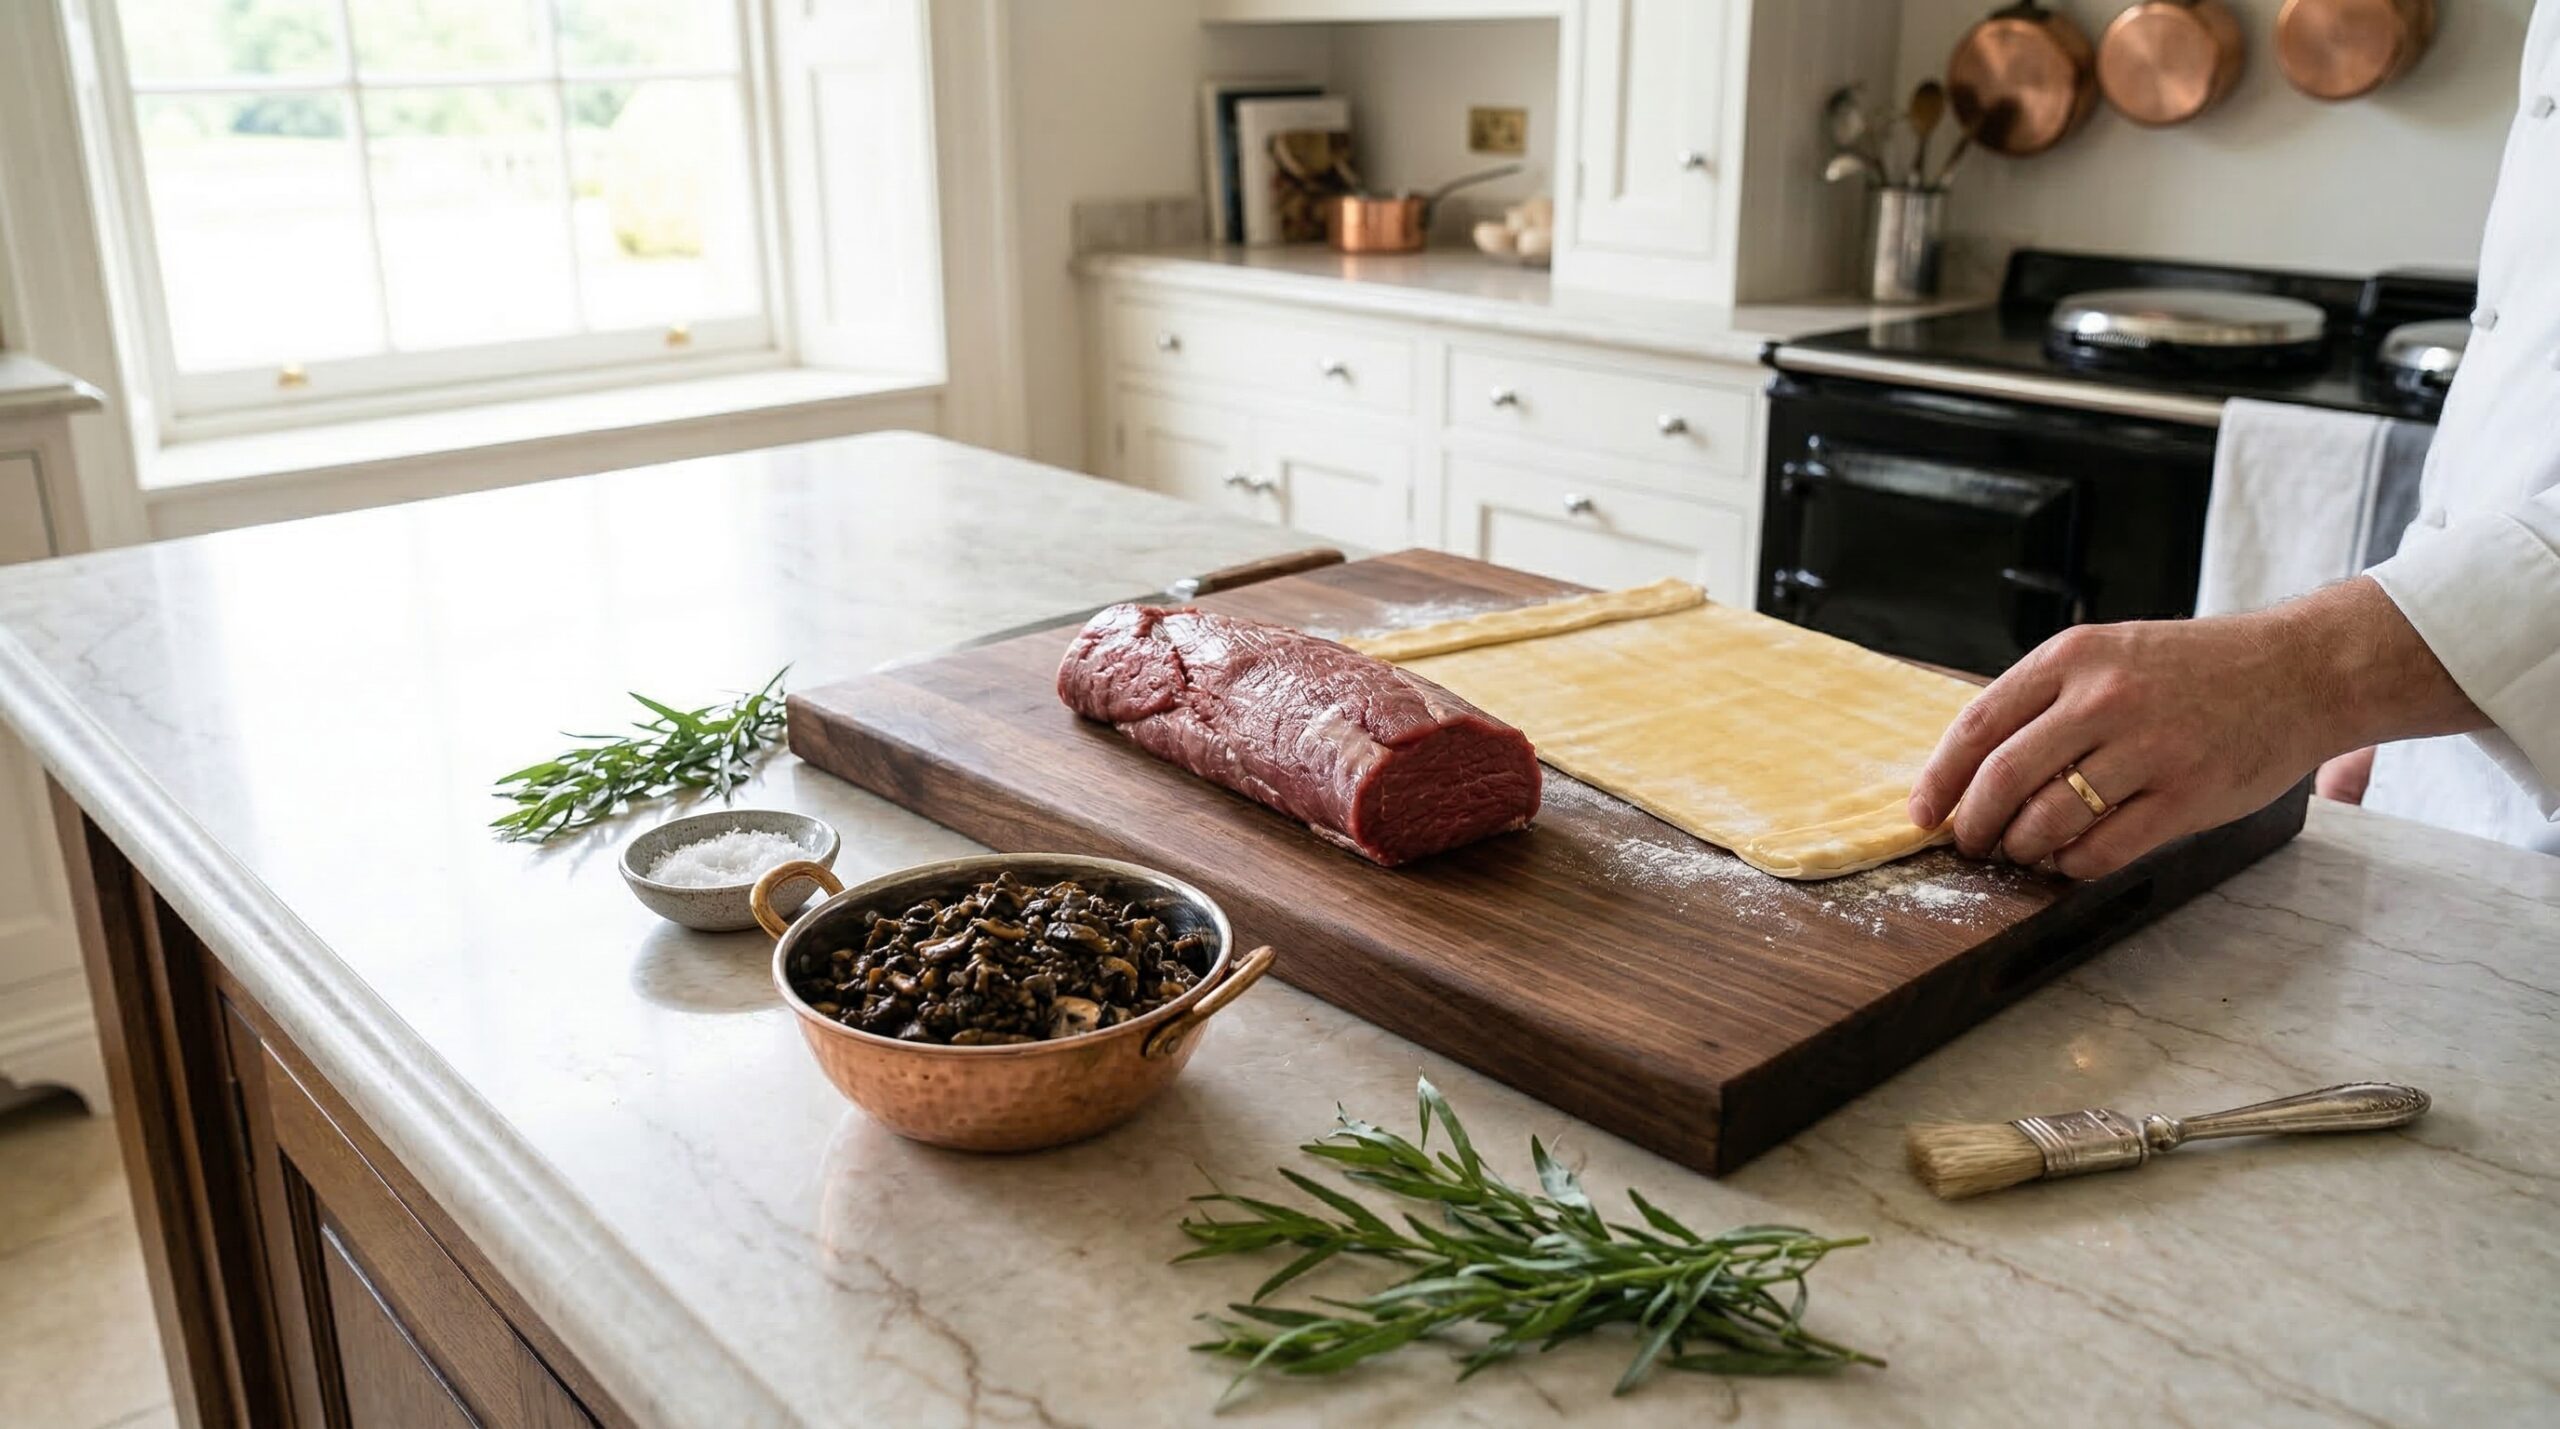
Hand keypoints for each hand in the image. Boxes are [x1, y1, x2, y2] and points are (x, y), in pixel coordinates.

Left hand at [1906, 578, 2484, 878]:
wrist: (2299, 671)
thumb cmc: (2196, 669)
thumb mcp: (2112, 654)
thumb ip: (2048, 699)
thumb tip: (1975, 766)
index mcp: (2075, 657)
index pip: (1978, 725)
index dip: (1940, 778)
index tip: (1923, 813)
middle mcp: (2105, 697)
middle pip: (2002, 779)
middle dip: (1974, 825)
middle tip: (1971, 844)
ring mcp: (2149, 747)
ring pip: (2049, 820)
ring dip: (2024, 848)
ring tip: (2025, 851)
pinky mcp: (2188, 794)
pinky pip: (2105, 849)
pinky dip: (2074, 865)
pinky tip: (2072, 861)